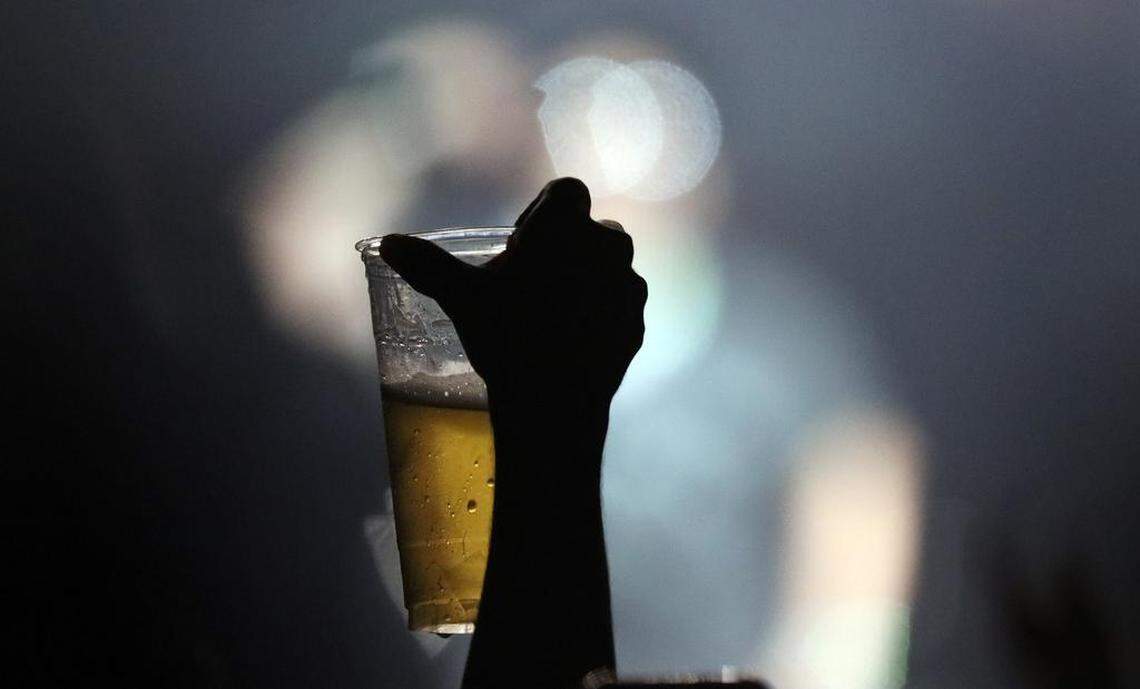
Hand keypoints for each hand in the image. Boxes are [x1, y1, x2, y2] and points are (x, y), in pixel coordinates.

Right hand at [378, 177, 646, 407]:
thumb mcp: (462, 298)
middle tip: (532, 282)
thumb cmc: (507, 337)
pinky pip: (618, 306)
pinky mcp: (638, 323)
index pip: (565, 192)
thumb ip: (428, 264)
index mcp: (569, 226)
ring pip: (608, 268)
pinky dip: (600, 313)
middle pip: (589, 230)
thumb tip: (389, 243)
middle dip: (566, 247)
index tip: (520, 246)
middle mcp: (610, 246)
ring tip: (551, 314)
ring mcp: (630, 286)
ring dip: (585, 278)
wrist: (555, 405)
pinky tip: (571, 341)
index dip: (542, 212)